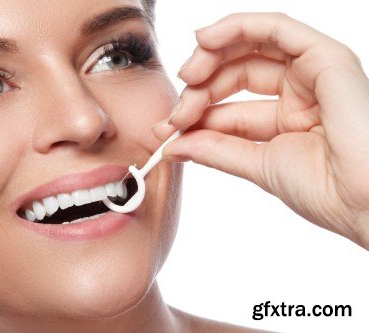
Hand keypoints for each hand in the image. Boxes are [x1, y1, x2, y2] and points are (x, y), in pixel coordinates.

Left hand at [152, 13, 368, 248]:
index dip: (196, 112)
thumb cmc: (326, 191)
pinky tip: (206, 38)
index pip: (230, 105)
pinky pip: (277, 28)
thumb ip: (214, 149)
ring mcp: (313, 73)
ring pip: (252, 46)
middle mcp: (299, 93)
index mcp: (287, 119)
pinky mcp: (326, 57)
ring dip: (212, 54)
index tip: (168, 128)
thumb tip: (171, 144)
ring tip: (188, 73)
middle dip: (200, 86)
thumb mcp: (256, 164)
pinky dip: (238, 27)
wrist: (365, 203)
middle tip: (178, 110)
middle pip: (236, 73)